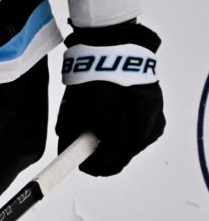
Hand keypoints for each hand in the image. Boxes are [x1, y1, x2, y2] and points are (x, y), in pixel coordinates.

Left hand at [55, 21, 163, 175]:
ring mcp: (152, 125)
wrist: (116, 54)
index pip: (105, 163)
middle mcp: (141, 136)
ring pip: (131, 145)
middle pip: (120, 157)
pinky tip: (115, 120)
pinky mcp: (157, 113)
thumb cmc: (92, 82)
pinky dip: (127, 130)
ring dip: (116, 143)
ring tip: (99, 131)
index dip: (91, 166)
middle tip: (87, 149)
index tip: (80, 164)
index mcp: (120, 137)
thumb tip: (64, 149)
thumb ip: (71, 133)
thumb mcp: (75, 109)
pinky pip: (141, 131)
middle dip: (103, 155)